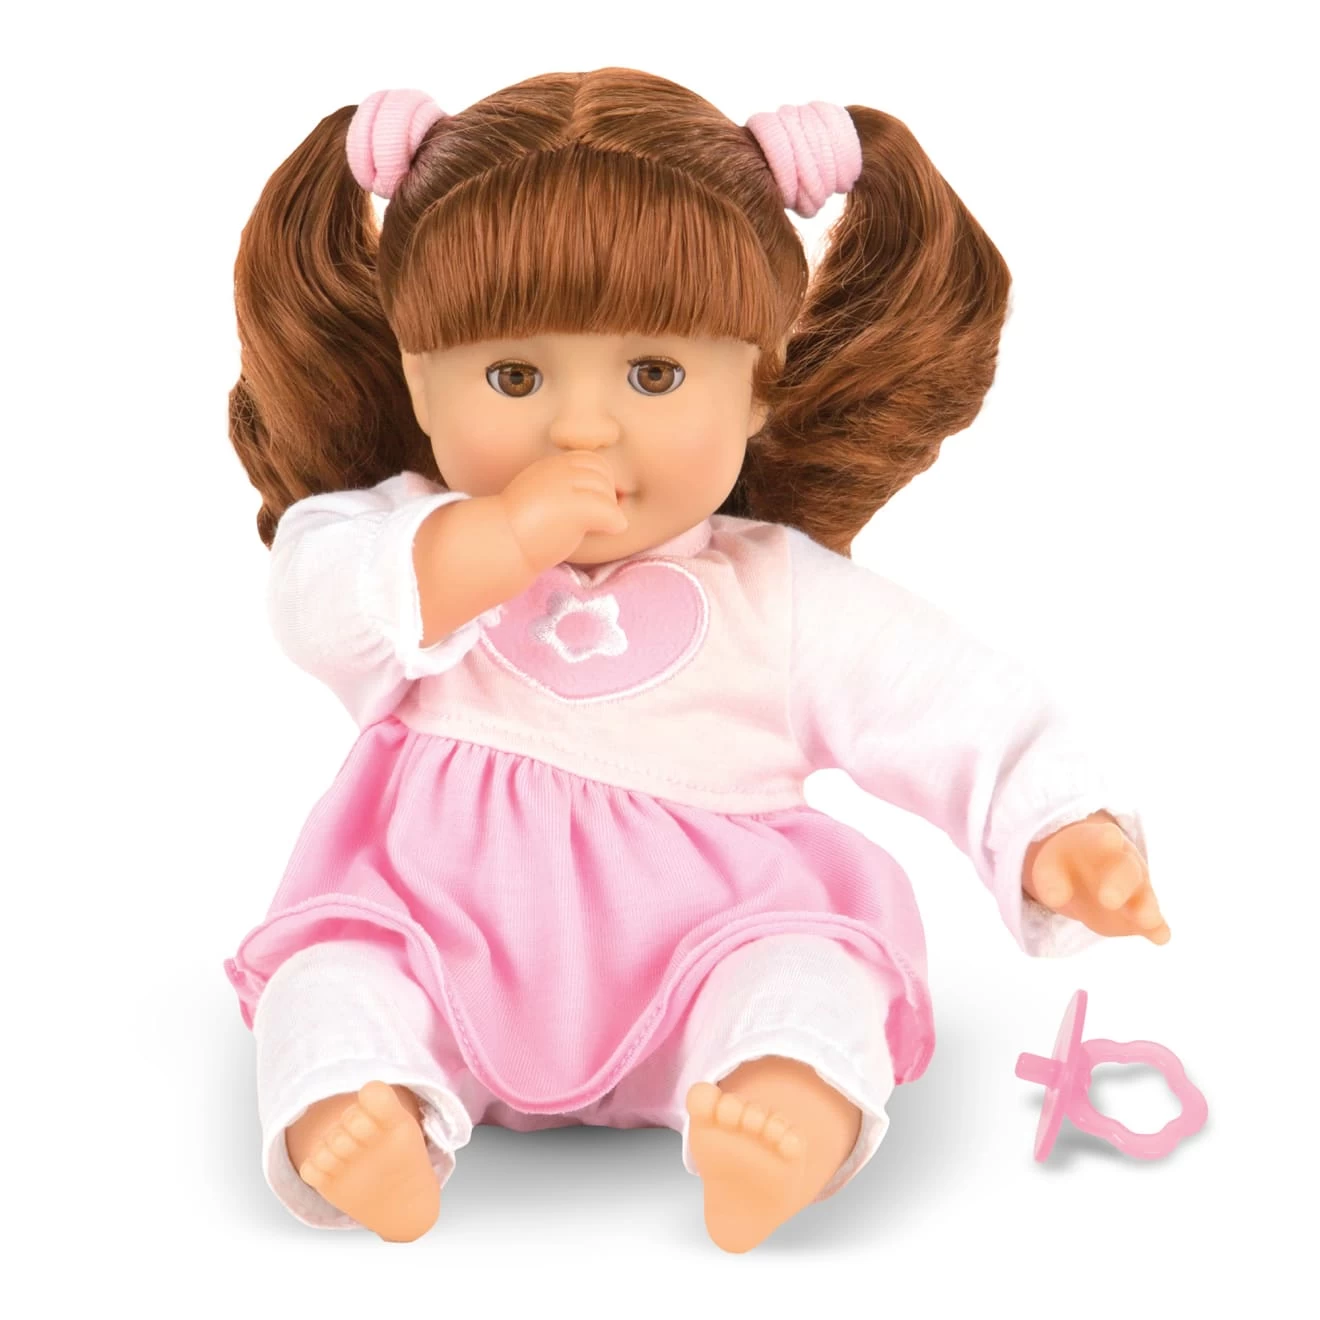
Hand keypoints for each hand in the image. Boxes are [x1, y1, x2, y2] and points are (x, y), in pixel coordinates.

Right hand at [496, 451, 628, 572]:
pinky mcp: (570, 508)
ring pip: (606, 493)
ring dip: (610, 510)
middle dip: (607, 494)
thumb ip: (563, 491)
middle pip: (602, 474)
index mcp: (550, 466)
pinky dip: (615, 521)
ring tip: (602, 526)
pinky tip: (612, 530)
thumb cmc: (519, 530)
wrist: (498, 544)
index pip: (592, 461)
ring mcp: (564, 488)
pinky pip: (608, 510)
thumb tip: (599, 496)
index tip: (596, 502)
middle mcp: (558, 471)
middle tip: (600, 516)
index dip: (601, 480)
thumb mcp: (540, 498)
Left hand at [1022, 811, 1169, 943]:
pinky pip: (1153, 922)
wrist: (1082, 871)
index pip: (1104, 837)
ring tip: (1147, 920)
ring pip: (1145, 897)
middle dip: (1119, 884)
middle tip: (1108, 900)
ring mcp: (1136, 889)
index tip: (1109, 838)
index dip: (1106, 838)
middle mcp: (1124, 863)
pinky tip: (1161, 937)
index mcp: (1099, 842)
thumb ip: (1050, 881)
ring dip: (1145, 909)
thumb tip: (1055, 897)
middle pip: (1127, 870)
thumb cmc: (1064, 864)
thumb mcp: (1050, 868)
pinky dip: (1158, 929)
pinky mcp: (1140, 914)